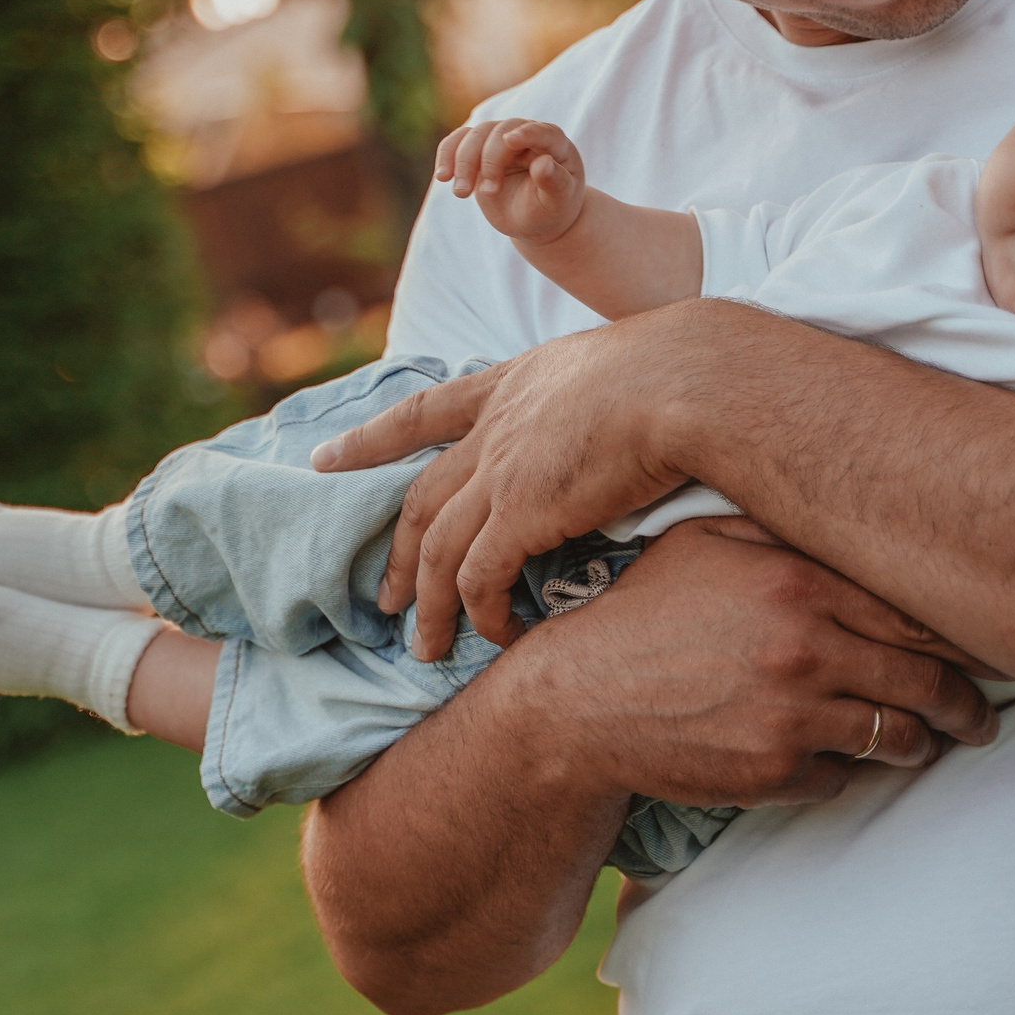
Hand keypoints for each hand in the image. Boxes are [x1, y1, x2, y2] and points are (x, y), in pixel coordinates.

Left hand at [315, 309, 706, 658]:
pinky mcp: (520, 513)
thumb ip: (597, 399)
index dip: (371, 439)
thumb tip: (626, 419)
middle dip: (395, 554)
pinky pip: (479, 578)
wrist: (687, 380)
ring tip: (425, 648)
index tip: (327, 460)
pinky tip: (495, 637)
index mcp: (510, 384)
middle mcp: (493, 428)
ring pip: (436, 550)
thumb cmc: (681, 371)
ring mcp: (499, 471)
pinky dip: (480, 614)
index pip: (423, 412)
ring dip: (428, 605)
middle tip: (382, 599)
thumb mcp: (618, 366)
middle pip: (421, 500)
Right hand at [434, 118, 585, 244]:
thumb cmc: (551, 208)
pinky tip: (443, 176)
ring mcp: (498, 139)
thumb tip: (544, 163)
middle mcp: (524, 134)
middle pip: (500, 133)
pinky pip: (456, 142)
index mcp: (553, 144)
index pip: (541, 131)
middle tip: (488, 193)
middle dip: (490, 161)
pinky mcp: (477, 149)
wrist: (533, 219)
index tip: (511, 140)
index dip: (527, 133)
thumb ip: (554, 181)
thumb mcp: (558, 201)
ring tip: (461, 194)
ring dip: (463, 162)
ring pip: (475, 135)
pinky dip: (446, 156)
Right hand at [504, 521, 1000, 807]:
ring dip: (921, 743)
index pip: (913, 610)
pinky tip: (839, 757)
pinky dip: (847, 770)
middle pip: (926, 680)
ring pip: (897, 736)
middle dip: (965, 703)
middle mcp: (804, 647)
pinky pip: (843, 778)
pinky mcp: (774, 772)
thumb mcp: (699, 543)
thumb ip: (778, 531)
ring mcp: (792, 715)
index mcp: (794, 581)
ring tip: (928, 742)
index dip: (962, 633)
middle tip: (981, 714)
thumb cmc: (638, 614)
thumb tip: (849, 518)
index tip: (985, 643)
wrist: (573, 703)